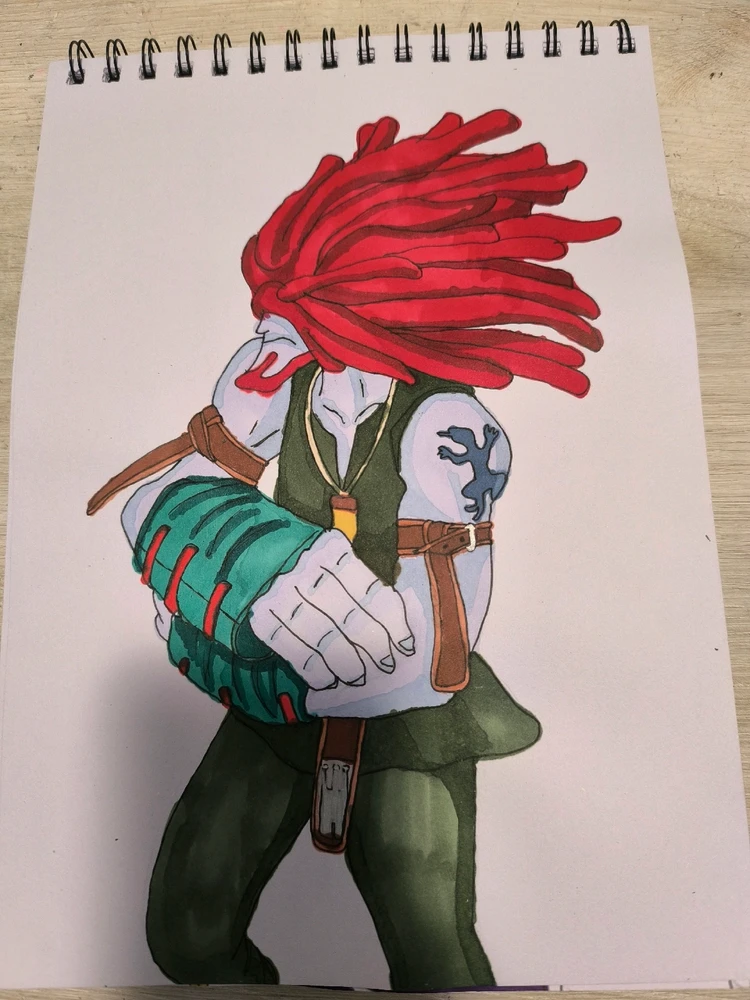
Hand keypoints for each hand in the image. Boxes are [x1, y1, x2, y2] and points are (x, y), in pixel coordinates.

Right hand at [249, 530, 414, 689]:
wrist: (229, 539)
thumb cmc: (284, 544)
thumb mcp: (320, 546)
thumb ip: (349, 574)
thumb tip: (390, 610)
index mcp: (329, 553)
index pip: (371, 594)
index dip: (392, 624)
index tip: (405, 646)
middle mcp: (308, 574)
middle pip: (350, 620)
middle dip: (373, 649)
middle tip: (387, 668)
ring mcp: (282, 595)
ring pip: (324, 637)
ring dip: (345, 664)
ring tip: (359, 679)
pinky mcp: (261, 614)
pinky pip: (292, 647)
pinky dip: (312, 668)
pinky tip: (326, 681)